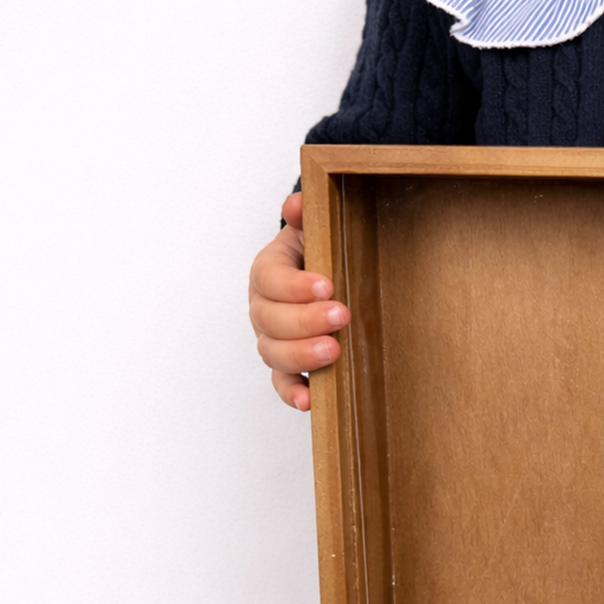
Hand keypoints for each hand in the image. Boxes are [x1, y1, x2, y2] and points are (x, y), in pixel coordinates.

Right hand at [248, 192, 349, 410]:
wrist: (325, 278)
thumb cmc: (320, 255)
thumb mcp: (316, 230)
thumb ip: (307, 216)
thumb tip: (299, 203)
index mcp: (267, 272)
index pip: (269, 279)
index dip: (294, 285)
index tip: (327, 285)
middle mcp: (262, 308)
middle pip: (269, 320)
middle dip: (304, 320)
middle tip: (341, 316)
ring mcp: (271, 340)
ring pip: (272, 353)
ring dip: (301, 355)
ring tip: (334, 351)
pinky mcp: (286, 367)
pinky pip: (281, 383)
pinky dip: (293, 393)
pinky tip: (312, 400)